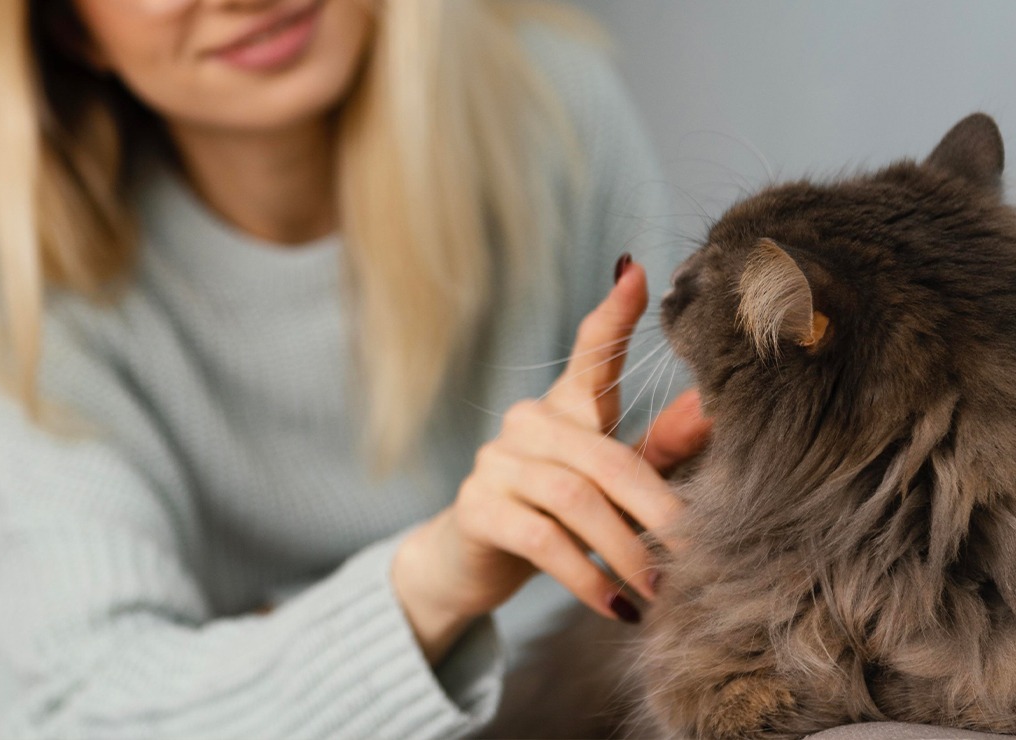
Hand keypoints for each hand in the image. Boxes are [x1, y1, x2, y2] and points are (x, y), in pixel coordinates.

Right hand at [393, 258, 710, 662]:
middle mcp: (528, 423)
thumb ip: (656, 449)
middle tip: (697, 552)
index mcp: (564, 409)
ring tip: (662, 589)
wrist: (470, 564)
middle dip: (657, 507)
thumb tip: (710, 408)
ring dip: (627, 550)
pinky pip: (543, 539)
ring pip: (575, 498)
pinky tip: (616, 605)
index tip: (637, 272)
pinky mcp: (478, 507)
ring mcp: (496, 462)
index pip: (588, 354)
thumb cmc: (554, 516)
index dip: (611, 313)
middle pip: (604, 454)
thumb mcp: (608, 484)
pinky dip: (586, 576)